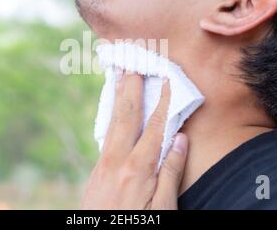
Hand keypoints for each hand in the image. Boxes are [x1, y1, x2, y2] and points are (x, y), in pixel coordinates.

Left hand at [81, 71, 187, 209]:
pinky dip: (110, 118)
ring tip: (118, 76)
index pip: (154, 126)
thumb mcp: (164, 210)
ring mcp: (103, 165)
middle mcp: (117, 161)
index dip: (162, 101)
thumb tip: (180, 140)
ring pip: (112, 123)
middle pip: (127, 116)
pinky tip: (112, 111)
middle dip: (131, 88)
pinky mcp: (96, 172)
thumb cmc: (138, 228)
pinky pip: (105, 136)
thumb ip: (171, 173)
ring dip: (117, 98)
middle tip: (131, 63)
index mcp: (138, 168)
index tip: (165, 79)